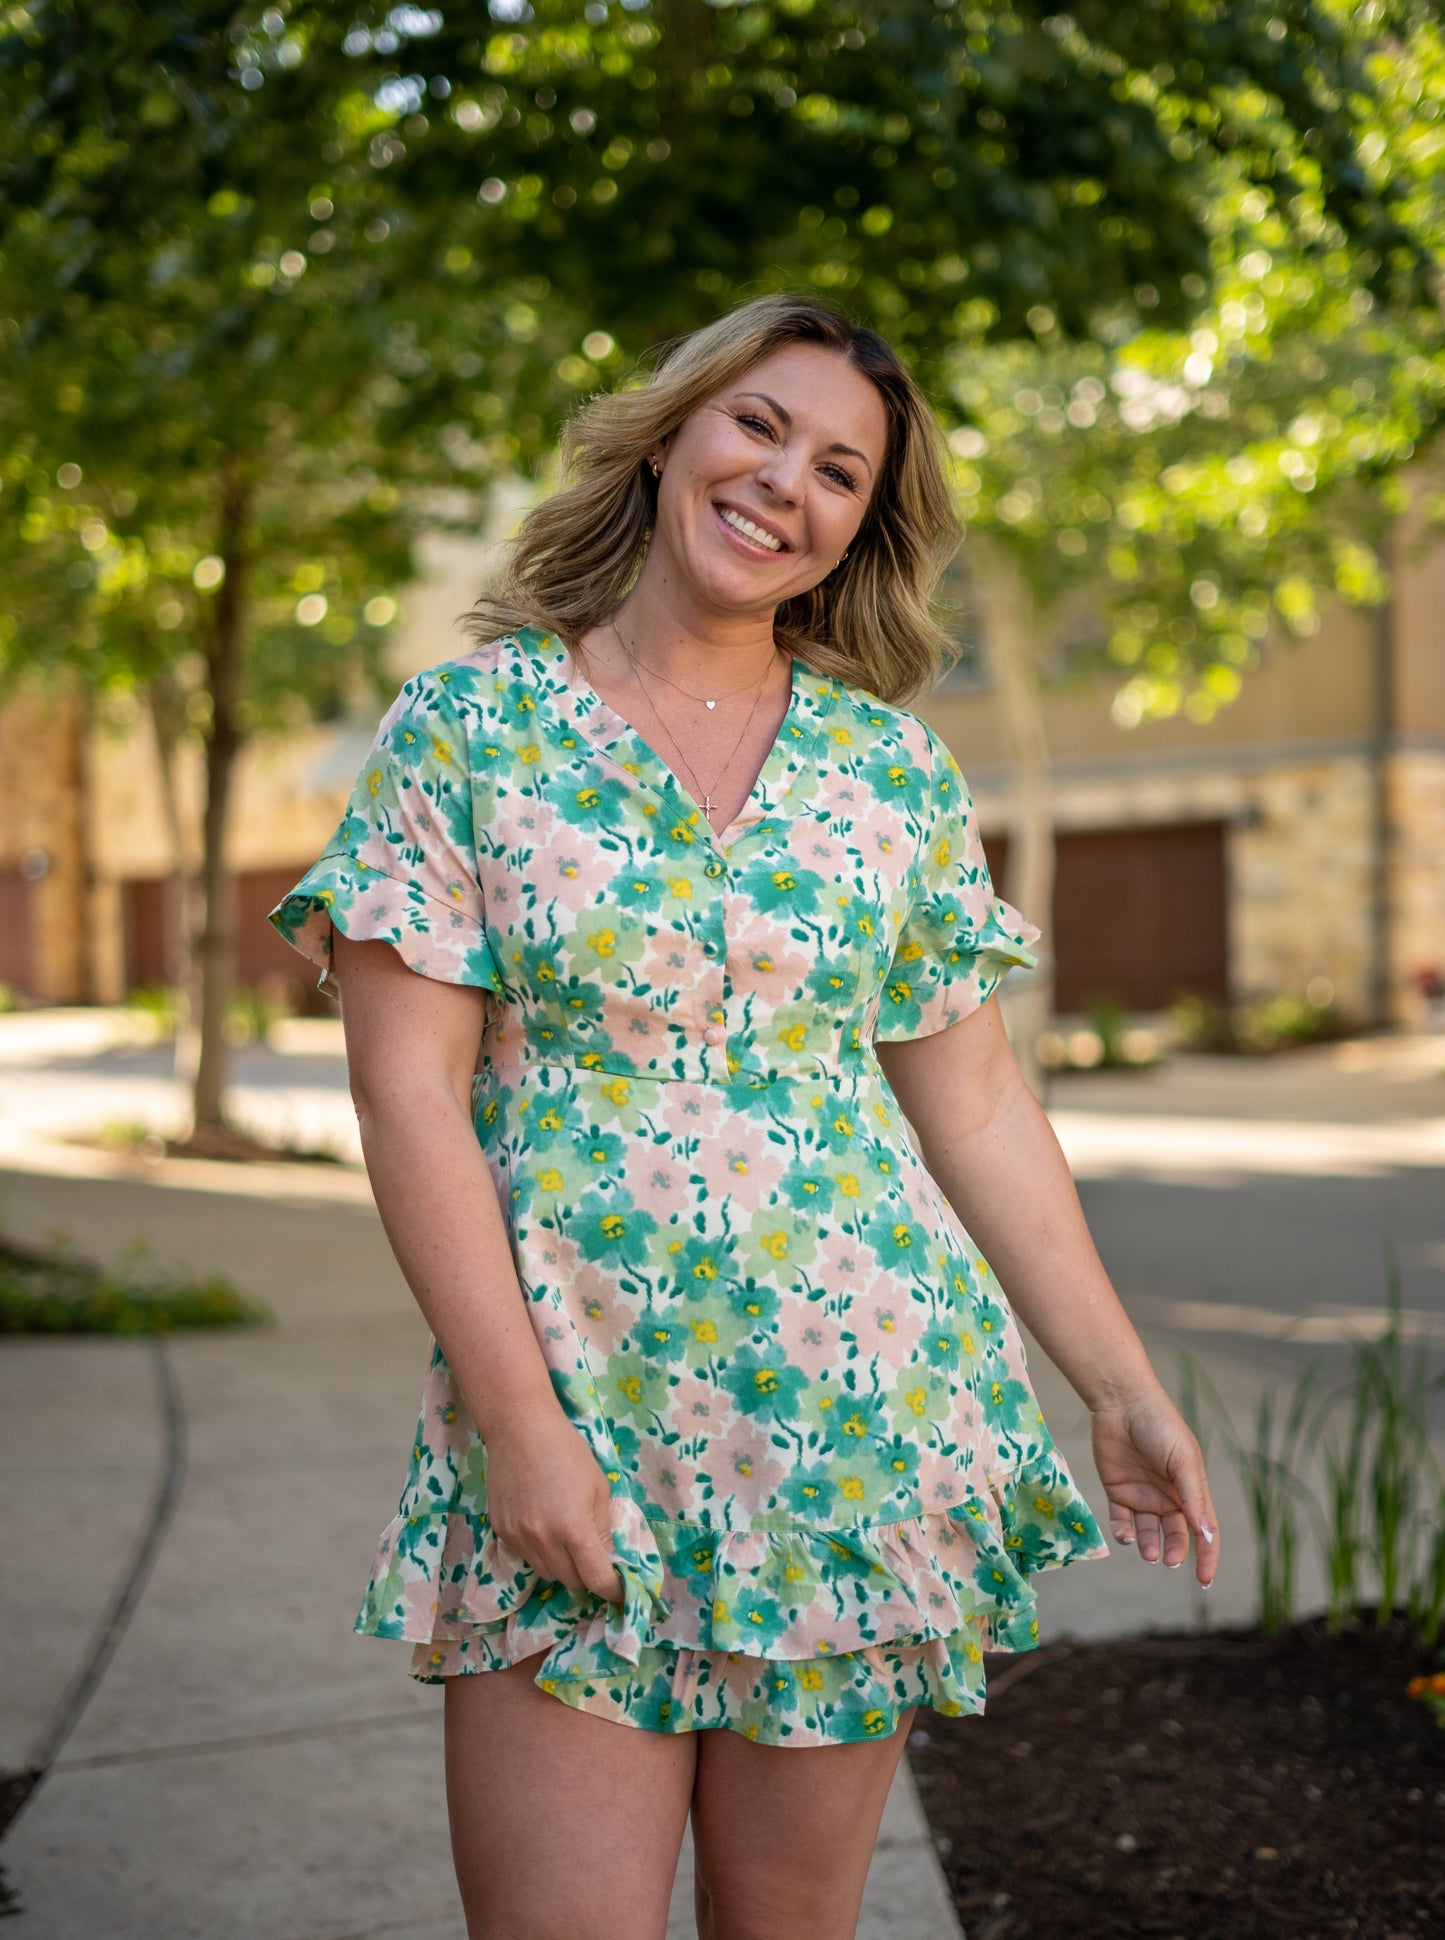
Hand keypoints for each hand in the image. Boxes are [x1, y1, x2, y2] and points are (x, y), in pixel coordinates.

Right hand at [482, 1407, 625, 1603]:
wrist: (520, 1430)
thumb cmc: (568, 1452)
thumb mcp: (598, 1486)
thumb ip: (604, 1527)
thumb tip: (610, 1558)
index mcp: (574, 1529)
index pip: (596, 1579)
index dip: (612, 1590)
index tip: (619, 1590)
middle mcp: (544, 1540)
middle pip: (570, 1581)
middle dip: (586, 1575)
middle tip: (593, 1557)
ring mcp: (518, 1538)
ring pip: (547, 1573)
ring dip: (562, 1566)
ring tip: (566, 1539)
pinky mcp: (501, 1532)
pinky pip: (526, 1557)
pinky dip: (540, 1552)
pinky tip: (543, 1526)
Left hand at [1089, 1384, 1219, 1587]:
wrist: (1122, 1403)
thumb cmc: (1161, 1427)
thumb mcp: (1183, 1461)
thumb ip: (1192, 1497)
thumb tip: (1205, 1534)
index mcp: (1190, 1490)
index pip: (1204, 1530)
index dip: (1207, 1556)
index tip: (1205, 1581)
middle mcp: (1167, 1497)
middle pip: (1175, 1535)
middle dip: (1174, 1551)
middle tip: (1168, 1560)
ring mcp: (1141, 1495)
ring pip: (1147, 1533)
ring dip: (1148, 1545)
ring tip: (1147, 1551)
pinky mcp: (1117, 1491)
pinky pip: (1121, 1521)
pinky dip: (1123, 1533)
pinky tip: (1125, 1535)